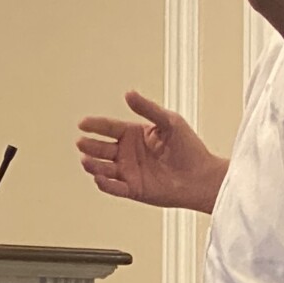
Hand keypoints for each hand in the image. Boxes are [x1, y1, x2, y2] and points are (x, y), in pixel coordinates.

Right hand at [77, 90, 227, 211]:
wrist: (202, 177)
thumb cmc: (189, 148)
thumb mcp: (169, 121)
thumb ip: (147, 109)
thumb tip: (129, 93)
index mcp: (133, 135)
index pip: (109, 127)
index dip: (95, 125)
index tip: (82, 123)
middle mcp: (127, 153)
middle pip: (102, 148)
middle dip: (90, 145)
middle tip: (82, 142)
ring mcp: (129, 172)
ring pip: (103, 168)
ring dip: (93, 164)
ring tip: (86, 160)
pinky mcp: (133, 189)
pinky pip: (114, 188)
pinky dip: (105, 184)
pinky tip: (98, 178)